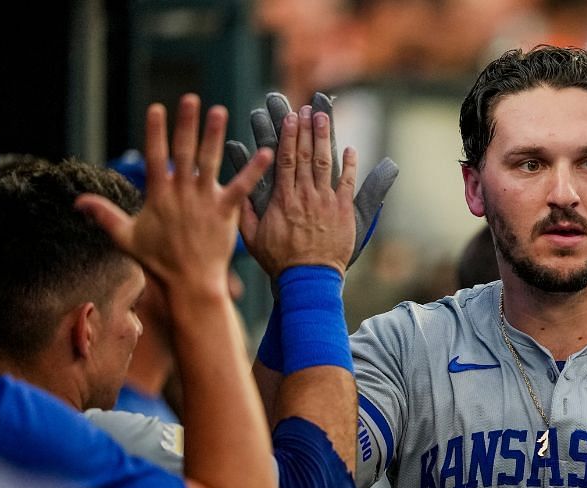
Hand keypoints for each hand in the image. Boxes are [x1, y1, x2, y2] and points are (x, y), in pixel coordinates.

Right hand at [75, 95, 271, 298]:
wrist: (189, 284)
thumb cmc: (158, 262)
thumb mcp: (125, 237)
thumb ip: (104, 214)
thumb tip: (77, 201)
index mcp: (159, 195)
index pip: (155, 157)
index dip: (155, 132)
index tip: (156, 108)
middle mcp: (182, 193)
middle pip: (183, 152)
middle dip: (186, 124)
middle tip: (191, 98)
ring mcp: (205, 201)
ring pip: (210, 162)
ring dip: (214, 136)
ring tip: (220, 111)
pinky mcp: (226, 212)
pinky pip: (242, 187)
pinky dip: (254, 170)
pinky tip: (267, 153)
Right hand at [226, 92, 398, 267]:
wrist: (308, 279)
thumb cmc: (279, 261)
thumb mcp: (252, 237)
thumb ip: (245, 210)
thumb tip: (235, 187)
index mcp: (282, 199)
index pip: (285, 160)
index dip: (288, 136)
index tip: (289, 117)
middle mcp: (304, 196)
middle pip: (305, 155)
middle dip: (306, 129)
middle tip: (307, 108)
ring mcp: (325, 202)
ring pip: (325, 164)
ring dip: (324, 138)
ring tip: (323, 117)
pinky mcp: (343, 212)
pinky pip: (348, 184)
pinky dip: (350, 165)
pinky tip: (350, 149)